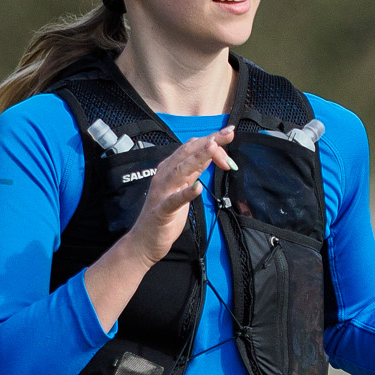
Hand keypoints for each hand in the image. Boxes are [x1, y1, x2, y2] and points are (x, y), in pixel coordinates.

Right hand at [124, 129, 237, 265]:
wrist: (144, 240)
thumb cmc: (165, 214)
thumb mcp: (183, 187)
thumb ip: (194, 171)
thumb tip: (211, 155)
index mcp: (170, 169)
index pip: (192, 148)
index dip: (212, 140)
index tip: (230, 135)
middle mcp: (164, 176)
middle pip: (188, 153)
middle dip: (210, 142)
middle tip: (229, 134)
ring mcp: (162, 193)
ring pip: (181, 170)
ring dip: (197, 158)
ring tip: (213, 148)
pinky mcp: (161, 212)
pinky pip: (174, 201)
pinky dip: (186, 194)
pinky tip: (198, 188)